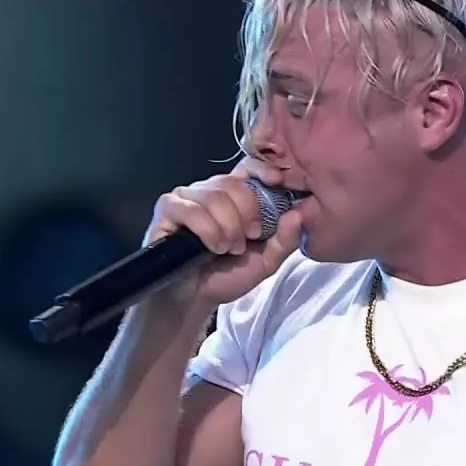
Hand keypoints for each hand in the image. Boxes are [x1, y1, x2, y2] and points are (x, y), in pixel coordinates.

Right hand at [142, 156, 302, 308]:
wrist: (195, 299)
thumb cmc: (226, 276)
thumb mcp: (265, 261)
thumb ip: (284, 240)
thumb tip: (298, 214)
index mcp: (234, 197)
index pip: (248, 166)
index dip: (262, 170)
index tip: (276, 182)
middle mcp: (209, 190)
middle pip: (233, 183)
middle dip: (244, 216)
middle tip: (244, 241)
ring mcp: (186, 197)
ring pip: (213, 196)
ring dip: (225, 228)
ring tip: (225, 249)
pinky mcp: (167, 208)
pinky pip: (190, 209)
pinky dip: (206, 230)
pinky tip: (209, 247)